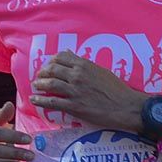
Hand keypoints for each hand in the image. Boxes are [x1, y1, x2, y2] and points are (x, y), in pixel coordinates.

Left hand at [29, 51, 144, 129]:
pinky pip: (52, 102)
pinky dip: (40, 101)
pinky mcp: (74, 106)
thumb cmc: (117, 89)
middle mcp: (77, 76)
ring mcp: (75, 91)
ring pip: (50, 84)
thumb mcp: (100, 70)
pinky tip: (34, 100)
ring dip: (39, 85)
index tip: (48, 66)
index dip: (50, 61)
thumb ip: (83, 63)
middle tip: (39, 77)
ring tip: (35, 86)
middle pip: (52, 70)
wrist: (126, 107)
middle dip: (42, 73)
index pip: (60, 57)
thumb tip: (69, 54)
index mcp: (84, 65)